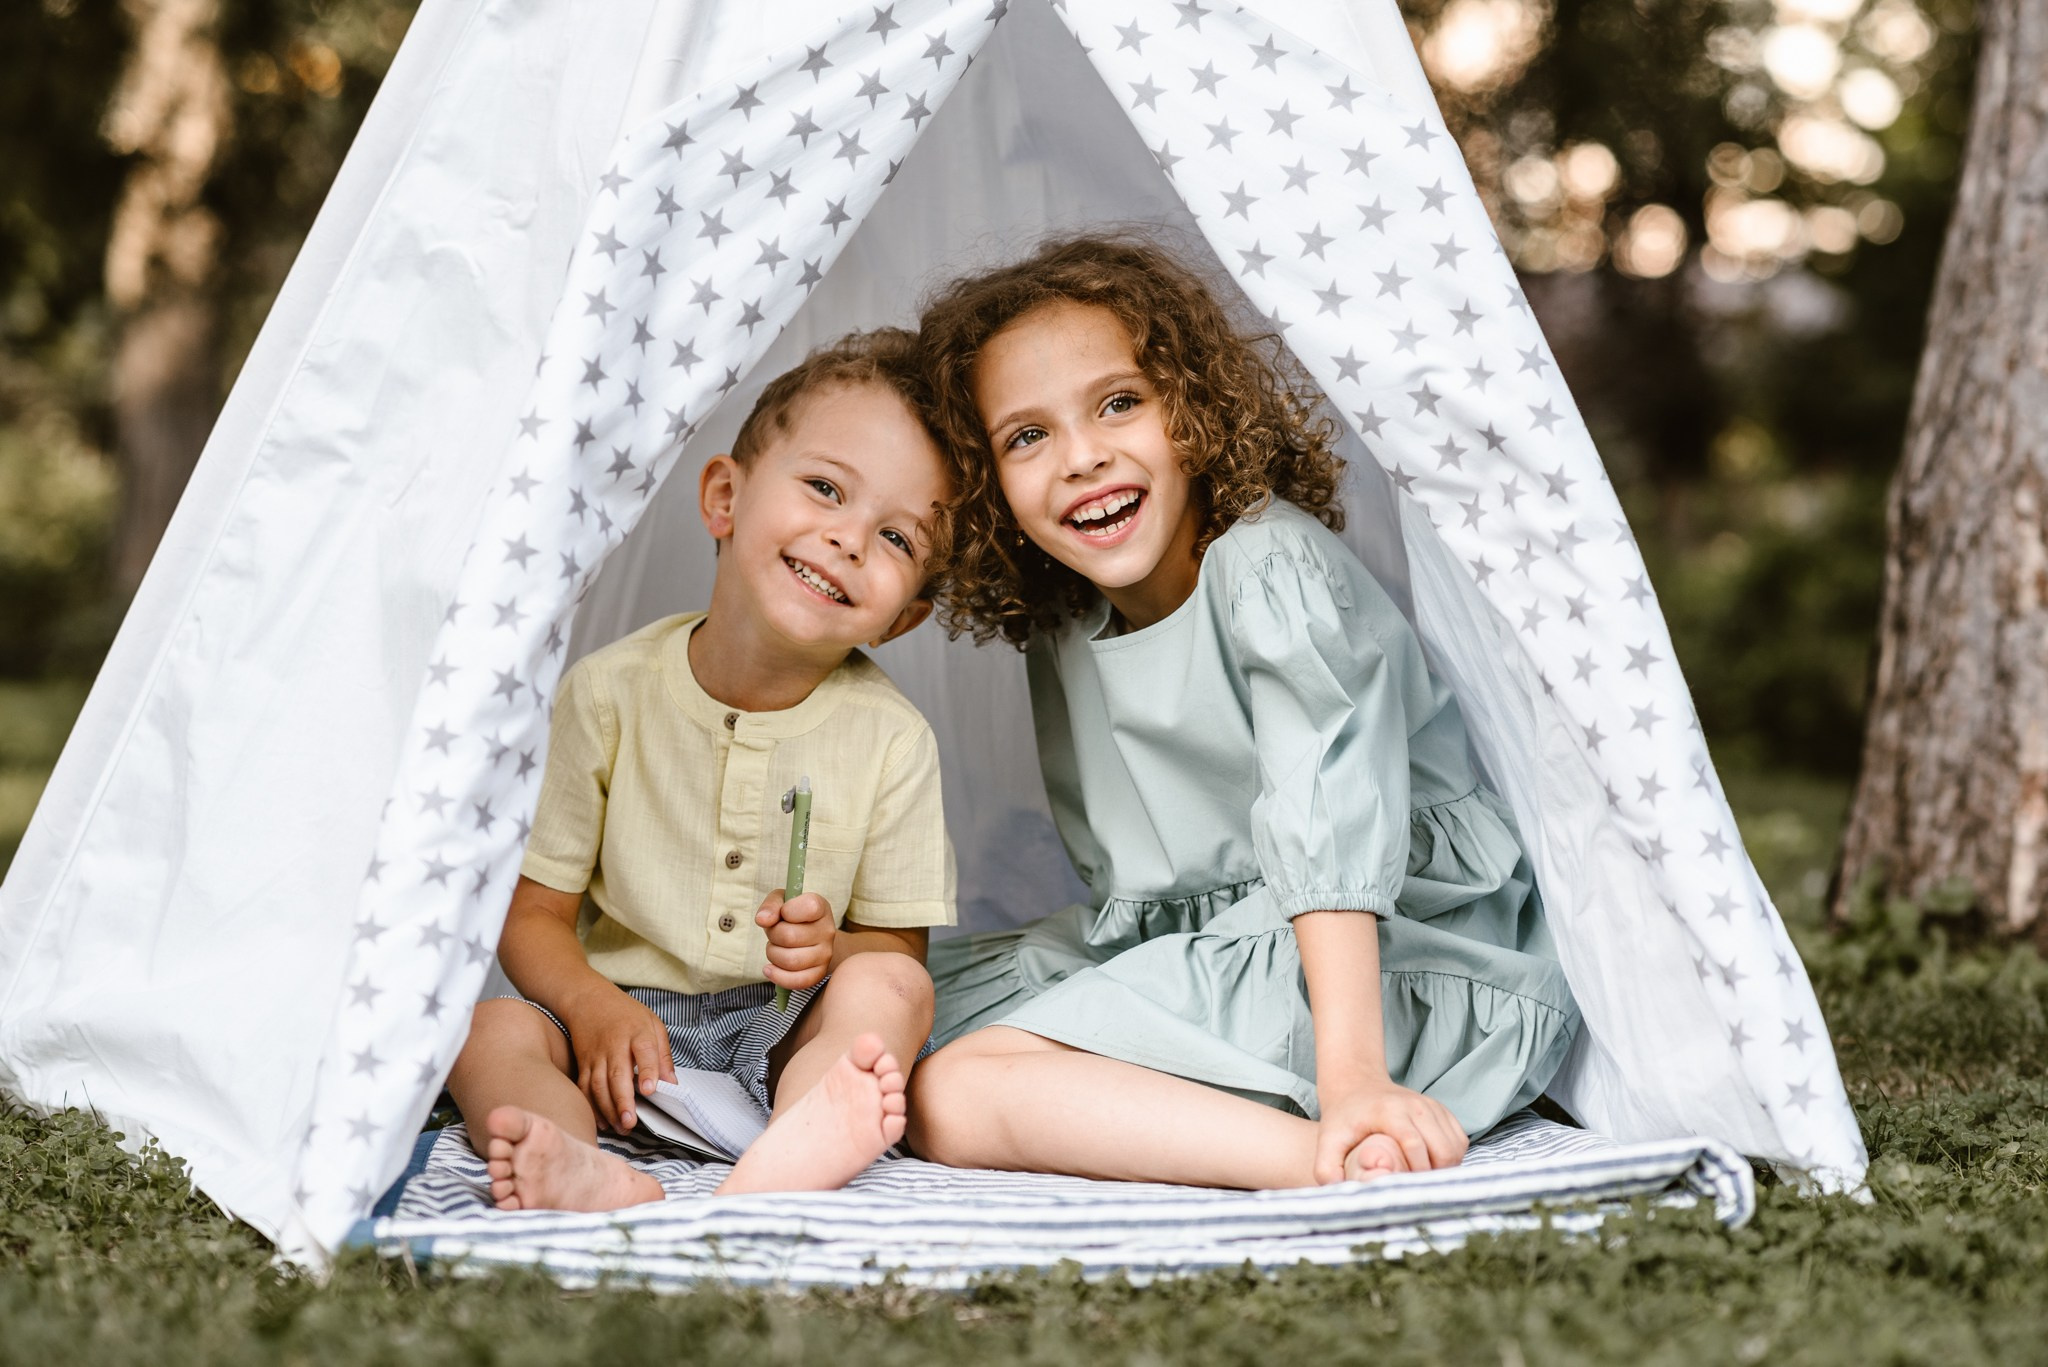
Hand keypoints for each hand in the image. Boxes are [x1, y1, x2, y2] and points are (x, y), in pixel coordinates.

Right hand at [555, 981, 675, 1134]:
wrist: (588, 1000)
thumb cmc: (625, 1014)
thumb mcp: (653, 1024)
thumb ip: (663, 1055)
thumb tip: (672, 1084)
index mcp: (637, 1032)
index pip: (644, 1051)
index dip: (647, 1071)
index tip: (649, 1090)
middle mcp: (614, 1045)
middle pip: (617, 1074)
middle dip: (623, 1101)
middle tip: (631, 1122)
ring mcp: (596, 1055)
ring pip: (598, 1085)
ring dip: (608, 1109)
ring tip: (621, 1127)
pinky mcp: (583, 1064)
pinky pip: (584, 1088)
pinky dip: (592, 1107)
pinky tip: (602, 1121)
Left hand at [756, 888, 835, 991]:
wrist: (808, 935)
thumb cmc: (791, 916)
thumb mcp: (781, 902)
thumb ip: (771, 905)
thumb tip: (762, 920)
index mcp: (821, 908)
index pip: (809, 908)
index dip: (788, 910)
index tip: (783, 912)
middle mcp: (828, 931)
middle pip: (790, 937)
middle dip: (773, 935)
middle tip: (775, 933)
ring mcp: (825, 954)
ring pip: (790, 960)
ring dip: (773, 954)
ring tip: (776, 947)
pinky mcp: (819, 973)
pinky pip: (796, 981)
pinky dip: (777, 976)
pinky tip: (770, 968)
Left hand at [1313, 1081, 1466, 1183]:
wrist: (1357, 1085)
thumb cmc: (1343, 1118)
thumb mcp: (1328, 1139)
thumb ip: (1326, 1167)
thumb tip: (1337, 1192)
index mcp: (1390, 1112)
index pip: (1415, 1146)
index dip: (1414, 1173)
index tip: (1404, 1190)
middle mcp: (1416, 1105)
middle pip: (1443, 1150)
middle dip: (1434, 1175)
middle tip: (1416, 1189)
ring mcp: (1432, 1106)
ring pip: (1455, 1147)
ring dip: (1445, 1168)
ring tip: (1423, 1179)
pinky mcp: (1442, 1110)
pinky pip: (1460, 1140)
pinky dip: (1452, 1157)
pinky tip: (1432, 1166)